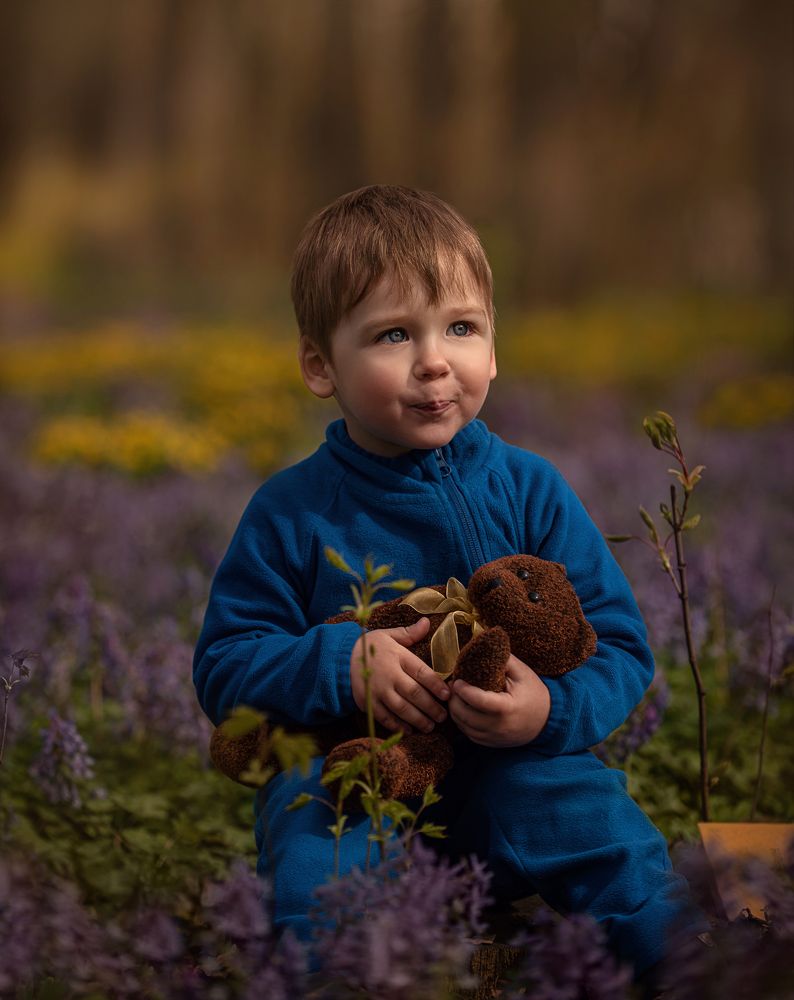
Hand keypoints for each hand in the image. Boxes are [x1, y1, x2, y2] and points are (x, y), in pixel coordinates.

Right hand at [351, 618, 449, 733]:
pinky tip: (410, 730)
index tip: (447, 694)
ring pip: (402, 708)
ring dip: (418, 719)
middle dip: (431, 707)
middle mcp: (389, 674)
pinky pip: (385, 717)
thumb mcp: (389, 635)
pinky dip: (398, 726)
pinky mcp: (368, 703)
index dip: (436, 684)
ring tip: (430, 726)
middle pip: (414, 693)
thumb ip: (409, 633)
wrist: (342, 658)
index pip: (422, 672)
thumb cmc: (371, 646)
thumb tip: (427, 622)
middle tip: (443, 717)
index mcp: (397, 656)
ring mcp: (378, 690)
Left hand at [448, 654, 550, 747]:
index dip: (463, 690)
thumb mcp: (522, 673)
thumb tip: (483, 645)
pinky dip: (462, 722)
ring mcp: (494, 737)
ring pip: (463, 726)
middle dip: (454, 699)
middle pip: (464, 715)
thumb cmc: (534, 692)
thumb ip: (503, 659)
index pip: (477, 700)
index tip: (457, 679)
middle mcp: (498, 726)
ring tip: (455, 696)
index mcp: (506, 707)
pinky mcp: (491, 744)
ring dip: (455, 711)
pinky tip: (463, 709)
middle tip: (453, 686)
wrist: (546, 720)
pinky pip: (468, 735)